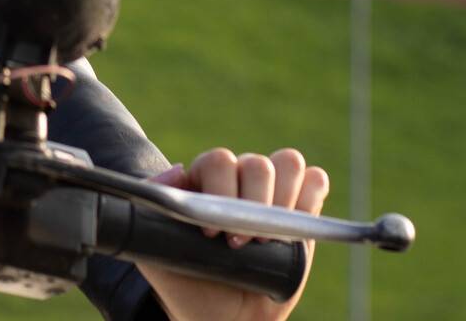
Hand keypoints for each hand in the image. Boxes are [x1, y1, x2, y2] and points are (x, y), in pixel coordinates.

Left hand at [137, 147, 329, 320]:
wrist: (223, 316)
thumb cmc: (188, 283)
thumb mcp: (155, 254)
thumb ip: (149, 212)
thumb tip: (177, 171)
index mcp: (202, 180)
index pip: (219, 161)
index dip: (221, 191)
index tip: (212, 233)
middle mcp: (237, 178)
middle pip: (256, 163)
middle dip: (254, 204)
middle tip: (241, 244)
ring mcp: (271, 190)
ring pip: (288, 163)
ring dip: (285, 198)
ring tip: (273, 237)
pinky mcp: (301, 207)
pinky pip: (316, 180)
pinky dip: (312, 196)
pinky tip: (297, 227)